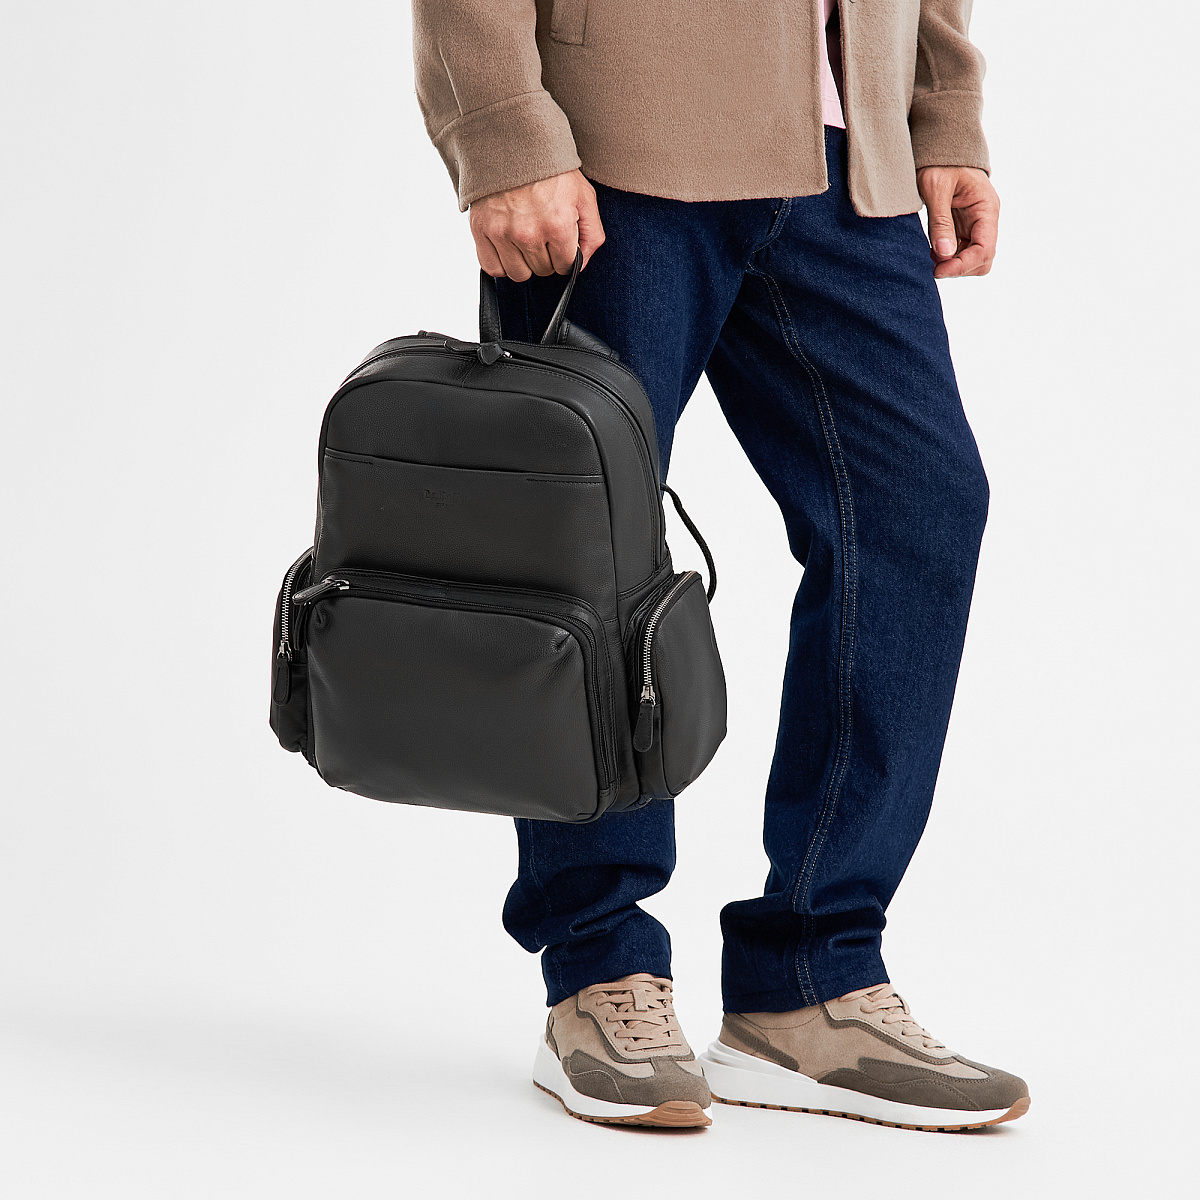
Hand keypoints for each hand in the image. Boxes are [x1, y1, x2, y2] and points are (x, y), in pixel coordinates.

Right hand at [469, 169, 604, 280]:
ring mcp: (502, 233)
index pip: (566, 266)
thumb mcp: (583, 195)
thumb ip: (592, 233)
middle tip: (543, 233)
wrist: (512, 142)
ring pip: (519, 274)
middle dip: (547, 256)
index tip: (561, 240)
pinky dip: (501, 262)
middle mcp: (529, 232)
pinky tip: (508, 246)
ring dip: (524, 262)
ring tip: (525, 239)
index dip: (566, 255)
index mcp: (557, 224)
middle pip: (542, 271)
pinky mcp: (481, 230)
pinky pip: (493, 267)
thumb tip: (583, 263)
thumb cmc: (550, 168)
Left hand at [916, 166, 999, 278]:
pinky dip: (948, 257)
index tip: (938, 271)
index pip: (984, 250)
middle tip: (934, 266)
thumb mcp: (936, 188)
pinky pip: (962, 251)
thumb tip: (944, 254)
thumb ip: (940, 222)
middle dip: (960, 268)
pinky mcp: (964, 226)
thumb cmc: (940, 161)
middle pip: (983, 260)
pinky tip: (932, 251)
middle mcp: (986, 219)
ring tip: (931, 256)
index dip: (962, 265)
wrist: (941, 145)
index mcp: (987, 208)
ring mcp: (976, 224)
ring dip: (954, 265)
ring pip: (973, 259)